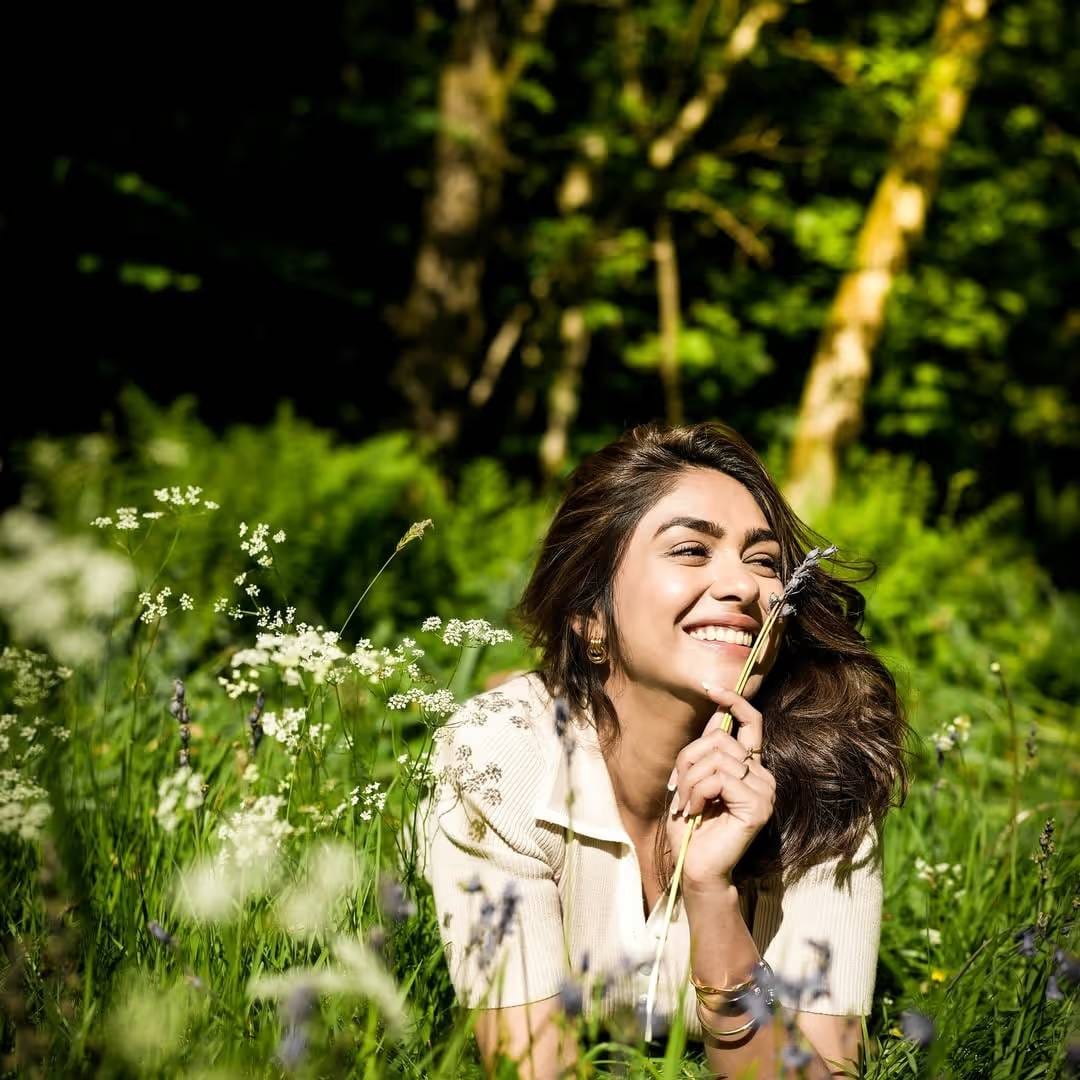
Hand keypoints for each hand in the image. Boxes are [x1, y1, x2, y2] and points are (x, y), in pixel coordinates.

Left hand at [664, 684, 775, 889]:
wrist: (695, 866)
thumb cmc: (692, 825)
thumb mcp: (693, 778)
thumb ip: (706, 751)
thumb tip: (717, 714)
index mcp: (749, 767)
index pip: (751, 723)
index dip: (734, 701)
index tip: (710, 687)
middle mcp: (763, 776)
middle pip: (718, 740)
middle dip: (688, 761)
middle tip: (679, 789)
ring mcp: (764, 791)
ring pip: (716, 759)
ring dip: (690, 780)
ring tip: (687, 804)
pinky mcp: (758, 806)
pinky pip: (719, 779)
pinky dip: (697, 792)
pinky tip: (695, 811)